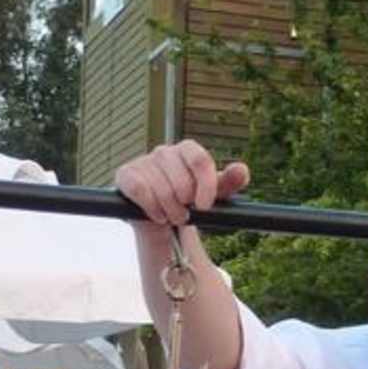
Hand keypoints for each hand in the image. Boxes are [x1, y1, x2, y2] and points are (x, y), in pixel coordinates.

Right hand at [114, 140, 250, 228]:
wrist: (162, 218)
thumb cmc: (190, 202)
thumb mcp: (213, 195)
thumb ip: (229, 183)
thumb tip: (241, 170)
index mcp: (187, 150)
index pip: (200, 160)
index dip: (206, 186)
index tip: (204, 206)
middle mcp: (164, 152)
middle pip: (182, 182)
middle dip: (186, 205)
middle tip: (185, 213)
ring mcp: (144, 162)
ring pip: (163, 191)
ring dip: (171, 212)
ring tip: (172, 216)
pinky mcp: (126, 175)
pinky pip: (140, 190)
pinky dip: (152, 208)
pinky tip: (157, 215)